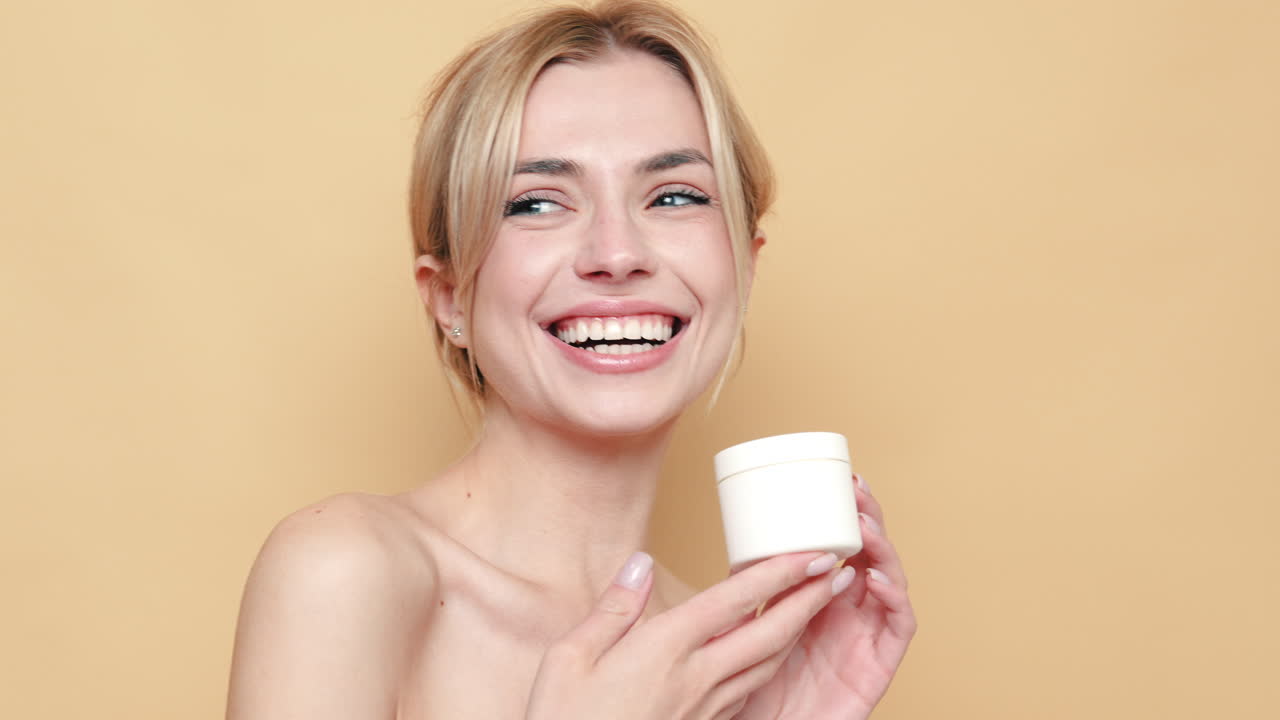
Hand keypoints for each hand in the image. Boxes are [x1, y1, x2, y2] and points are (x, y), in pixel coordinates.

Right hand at [524, 550, 854, 719]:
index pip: (736, 600)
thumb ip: (614, 607)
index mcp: (664, 648)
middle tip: (840, 570)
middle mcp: (696, 677)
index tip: (814, 552)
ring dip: (798, 629)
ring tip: (818, 602)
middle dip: (810, 599)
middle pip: (770, 633)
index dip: (782, 573)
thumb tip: (639, 562)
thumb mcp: (569, 658)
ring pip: (767, 663)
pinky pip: (749, 688)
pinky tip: (770, 650)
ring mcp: (704, 707)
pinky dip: (769, 660)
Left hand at [735, 473, 916, 719]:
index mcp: (820, 600)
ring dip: (882, 550)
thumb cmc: (754, 691)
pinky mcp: (879, 667)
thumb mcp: (745, 629)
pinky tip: (874, 578)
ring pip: (890, 582)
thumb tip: (724, 547)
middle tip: (857, 490)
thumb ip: (751, 592)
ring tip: (863, 527)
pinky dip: (893, 599)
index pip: (844, 546)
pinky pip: (898, 627)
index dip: (849, 514)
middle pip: (872, 556)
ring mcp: (866, 637)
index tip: (844, 480)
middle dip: (869, 519)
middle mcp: (849, 613)